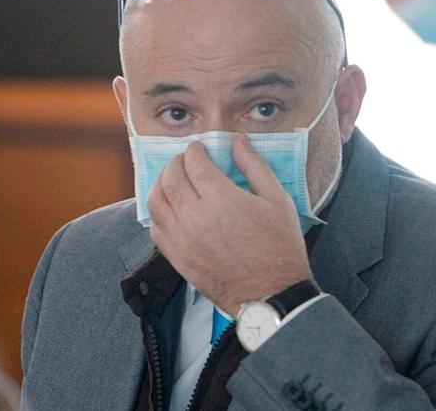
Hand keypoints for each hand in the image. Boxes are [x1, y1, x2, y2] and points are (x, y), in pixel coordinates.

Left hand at [147, 134, 312, 314]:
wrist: (272, 294)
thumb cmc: (280, 246)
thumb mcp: (277, 200)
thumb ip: (254, 166)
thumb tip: (237, 142)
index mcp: (221, 199)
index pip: (194, 163)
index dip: (195, 151)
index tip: (200, 148)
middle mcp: (194, 217)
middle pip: (171, 178)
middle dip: (176, 163)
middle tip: (186, 160)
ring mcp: (182, 240)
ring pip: (155, 202)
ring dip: (161, 185)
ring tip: (173, 180)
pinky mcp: (178, 259)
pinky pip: (155, 229)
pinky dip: (158, 213)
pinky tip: (170, 209)